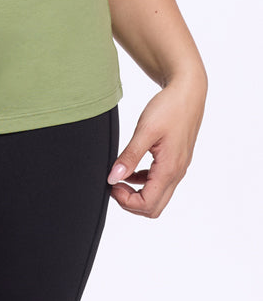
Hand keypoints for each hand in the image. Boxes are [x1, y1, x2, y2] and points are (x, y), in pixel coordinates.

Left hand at [107, 73, 205, 217]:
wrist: (188, 93)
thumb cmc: (169, 108)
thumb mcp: (145, 130)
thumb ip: (130, 156)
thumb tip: (113, 178)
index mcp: (169, 169)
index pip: (148, 204)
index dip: (126, 201)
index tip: (112, 184)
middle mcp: (176, 173)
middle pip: (154, 207)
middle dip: (131, 202)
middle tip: (114, 184)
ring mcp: (177, 168)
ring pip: (158, 196)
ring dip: (137, 194)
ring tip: (119, 177)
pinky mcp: (175, 160)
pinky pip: (160, 182)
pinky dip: (144, 182)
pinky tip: (132, 169)